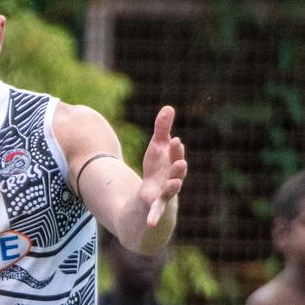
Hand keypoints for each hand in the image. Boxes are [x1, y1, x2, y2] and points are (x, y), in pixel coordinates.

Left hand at [141, 106, 186, 226]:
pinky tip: (151, 223)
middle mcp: (173, 179)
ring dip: (174, 186)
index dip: (174, 150)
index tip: (174, 140)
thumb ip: (162, 129)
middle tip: (180, 160)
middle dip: (178, 166)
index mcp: (172, 164)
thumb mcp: (156, 148)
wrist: (154, 198)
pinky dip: (154, 217)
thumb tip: (168, 107)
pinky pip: (156, 212)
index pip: (174, 156)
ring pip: (170, 191)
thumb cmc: (158, 170)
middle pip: (176, 172)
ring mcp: (165, 194)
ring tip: (175, 182)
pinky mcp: (155, 207)